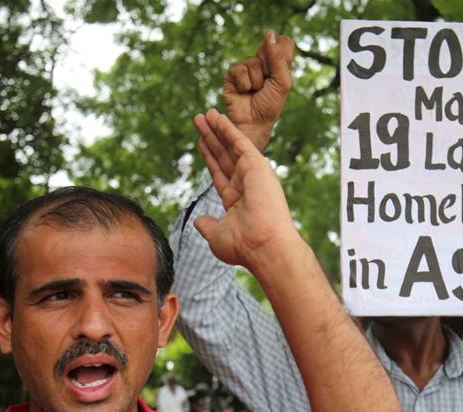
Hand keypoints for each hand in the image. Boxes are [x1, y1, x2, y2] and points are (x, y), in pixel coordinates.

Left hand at [192, 108, 298, 269]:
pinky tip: (217, 118)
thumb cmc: (244, 246)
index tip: (201, 143)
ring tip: (203, 114)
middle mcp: (246, 185)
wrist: (263, 245)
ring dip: (217, 129)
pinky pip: (240, 142)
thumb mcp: (217, 236)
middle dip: (211, 138)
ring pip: (230, 146)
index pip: (220, 173)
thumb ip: (208, 226)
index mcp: (237, 201)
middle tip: (199, 121)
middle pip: (223, 156)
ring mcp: (252, 174)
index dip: (209, 157)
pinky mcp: (257, 165)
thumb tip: (199, 221)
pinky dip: (228, 129)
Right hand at [224, 30, 293, 151]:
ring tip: (255, 92)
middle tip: (267, 84)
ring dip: (257, 82)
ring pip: (253, 63)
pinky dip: (244, 84)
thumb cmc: (271, 105)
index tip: (279, 73)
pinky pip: (239, 70)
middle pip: (267, 48)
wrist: (253, 122)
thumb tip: (269, 32)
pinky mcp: (232, 72)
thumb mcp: (283, 82)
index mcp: (280, 61)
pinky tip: (244, 92)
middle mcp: (263, 60)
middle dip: (269, 69)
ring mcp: (247, 65)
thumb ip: (278, 57)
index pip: (284, 42)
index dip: (281, 54)